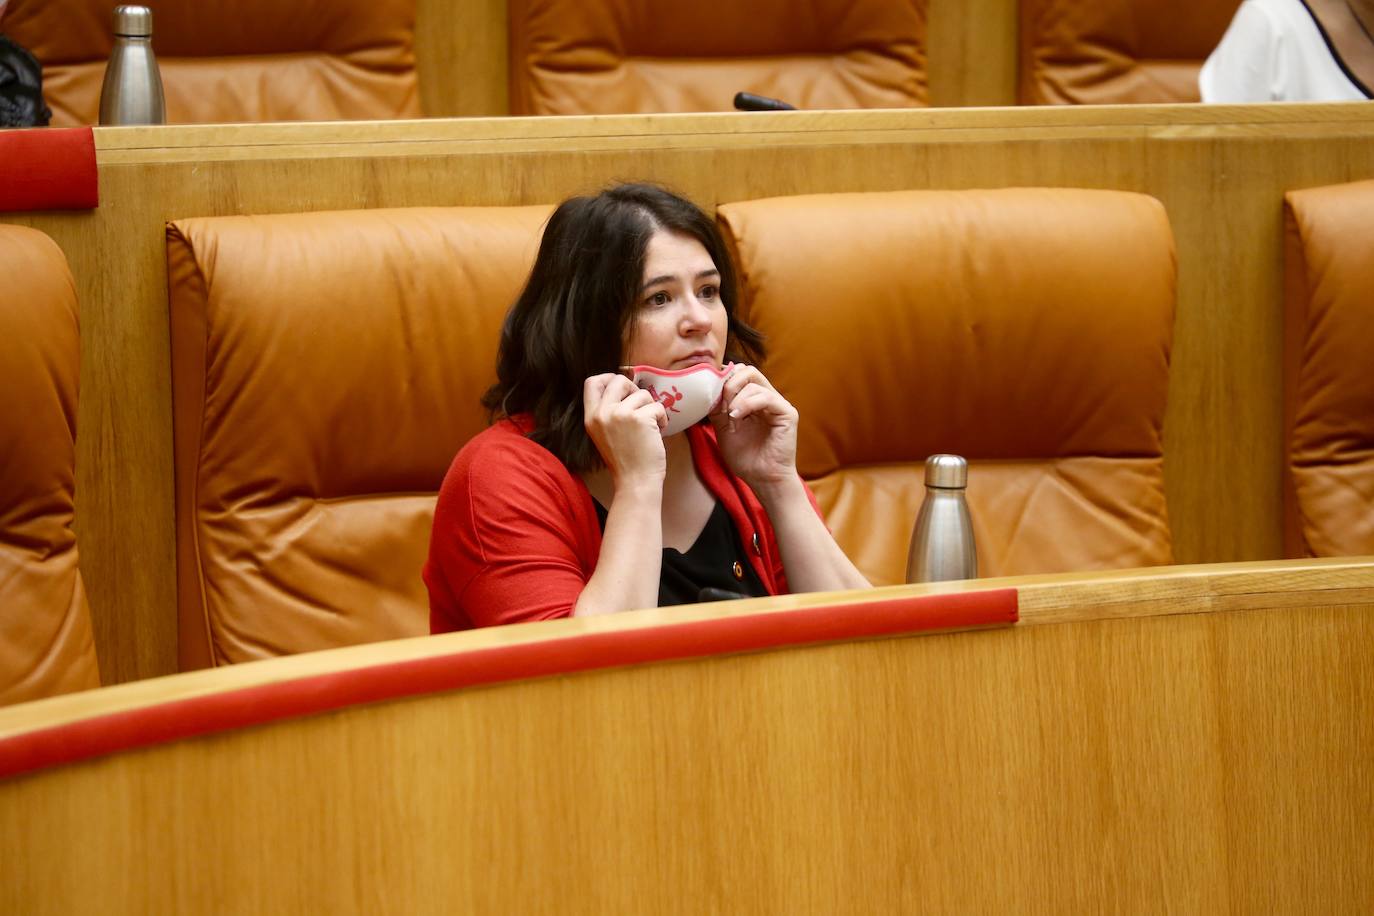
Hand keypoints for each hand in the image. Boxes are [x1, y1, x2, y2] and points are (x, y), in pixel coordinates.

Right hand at [583, 373, 667, 486]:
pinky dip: (662, 418)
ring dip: (651, 408)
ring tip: (650, 427)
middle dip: (634, 388)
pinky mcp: (640, 418)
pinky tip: (658, 432)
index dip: (608, 378)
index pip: (591, 382)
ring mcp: (620, 414)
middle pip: (617, 379)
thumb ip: (608, 412)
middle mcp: (602, 413)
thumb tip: (625, 387)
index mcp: (591, 417)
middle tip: (642, 405)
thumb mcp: (604, 434)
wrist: (635, 482)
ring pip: (642, 393)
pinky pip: (657, 406)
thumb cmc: (625, 460)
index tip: (622, 387)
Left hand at [709, 364, 798, 491]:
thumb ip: (718, 409)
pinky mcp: (787, 413)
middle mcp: (767, 398)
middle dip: (728, 383)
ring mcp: (778, 404)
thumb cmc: (746, 459)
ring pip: (754, 382)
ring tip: (729, 416)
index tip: (710, 394)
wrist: (762, 480)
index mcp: (754, 400)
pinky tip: (736, 416)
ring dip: (735, 397)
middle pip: (748, 371)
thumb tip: (707, 390)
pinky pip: (766, 397)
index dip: (723, 379)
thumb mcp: (724, 429)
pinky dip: (747, 403)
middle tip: (719, 402)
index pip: (740, 374)